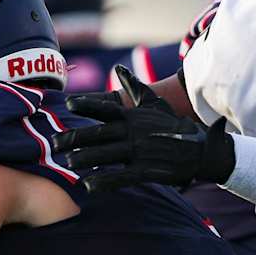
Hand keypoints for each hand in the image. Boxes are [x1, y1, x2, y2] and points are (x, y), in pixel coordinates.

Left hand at [52, 65, 234, 191]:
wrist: (201, 149)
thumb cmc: (173, 125)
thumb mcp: (154, 104)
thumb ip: (134, 87)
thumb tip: (119, 68)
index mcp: (134, 116)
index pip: (107, 108)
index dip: (87, 105)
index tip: (68, 103)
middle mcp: (134, 132)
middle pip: (99, 134)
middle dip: (74, 138)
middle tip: (53, 143)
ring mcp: (140, 152)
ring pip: (106, 155)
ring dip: (84, 159)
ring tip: (66, 163)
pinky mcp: (147, 171)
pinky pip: (121, 176)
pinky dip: (103, 181)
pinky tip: (88, 186)